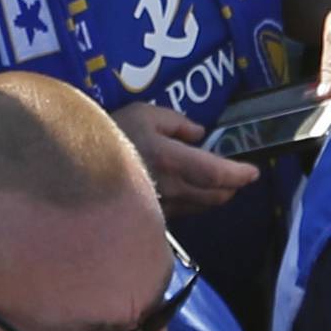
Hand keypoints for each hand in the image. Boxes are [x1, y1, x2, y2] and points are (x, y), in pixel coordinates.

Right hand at [114, 99, 256, 208]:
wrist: (78, 168)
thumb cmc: (112, 134)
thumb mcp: (143, 113)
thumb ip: (176, 122)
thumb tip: (199, 134)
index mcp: (175, 160)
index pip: (217, 173)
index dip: (238, 174)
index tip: (254, 172)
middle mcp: (175, 188)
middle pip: (215, 196)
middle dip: (231, 187)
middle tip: (236, 177)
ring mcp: (164, 207)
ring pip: (202, 206)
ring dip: (214, 196)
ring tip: (215, 184)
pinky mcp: (153, 217)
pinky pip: (184, 212)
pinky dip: (194, 202)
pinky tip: (186, 192)